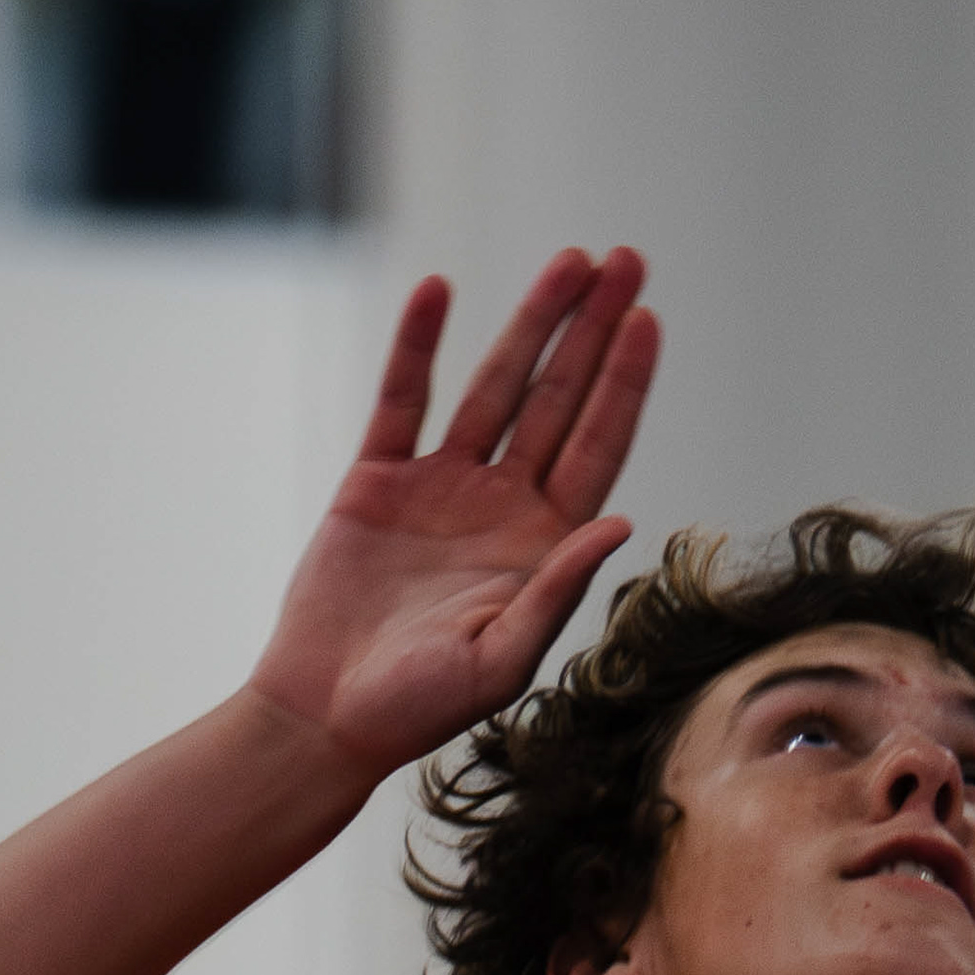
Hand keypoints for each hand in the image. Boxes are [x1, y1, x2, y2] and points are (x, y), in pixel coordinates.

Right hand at [249, 254, 658, 798]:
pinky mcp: (379, 479)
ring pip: (495, 385)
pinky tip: (439, 292)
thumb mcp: (501, 660)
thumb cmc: (419, 708)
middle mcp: (500, 507)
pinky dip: (417, 345)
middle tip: (623, 259)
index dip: (622, 383)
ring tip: (568, 261)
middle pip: (558, 400)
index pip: (596, 449)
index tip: (647, 320)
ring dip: (530, 322)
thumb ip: (557, 590)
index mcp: (540, 548)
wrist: (327, 715)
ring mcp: (441, 487)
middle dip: (590, 330)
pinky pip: (402, 397)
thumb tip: (618, 523)